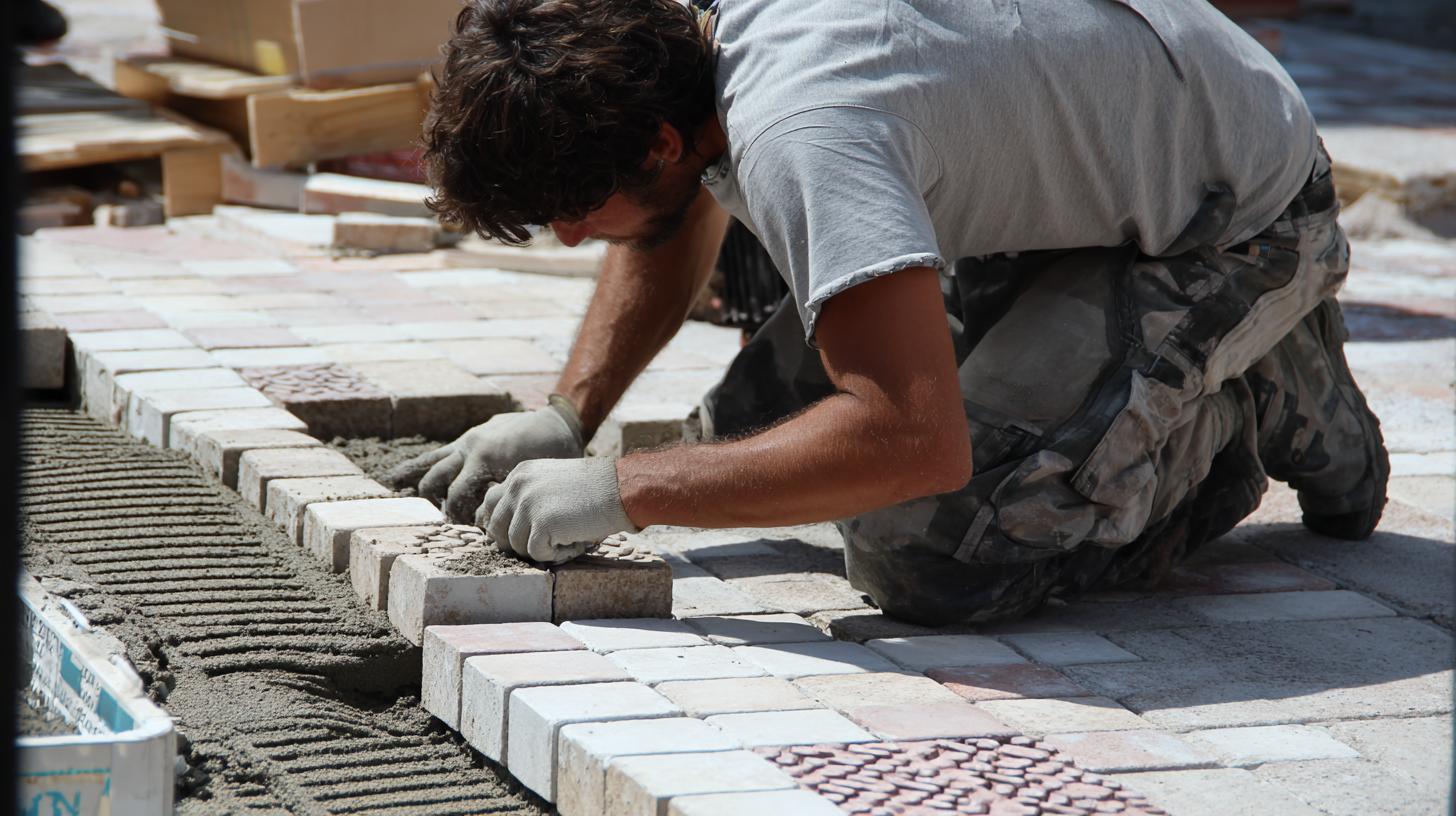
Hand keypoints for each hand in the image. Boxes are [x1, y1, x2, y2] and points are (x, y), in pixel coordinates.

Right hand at [382, 401, 583, 522]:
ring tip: (391, 495)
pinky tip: (393, 478)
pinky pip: (436, 455)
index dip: (456, 517)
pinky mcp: (465, 440)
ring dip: (416, 483)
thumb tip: (485, 519)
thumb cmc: (553, 454)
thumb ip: (508, 494)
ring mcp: (465, 443)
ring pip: (430, 466)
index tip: (461, 531)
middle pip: (436, 482)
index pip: (457, 496)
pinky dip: (415, 466)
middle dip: (436, 504)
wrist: (558, 422)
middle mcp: (469, 449)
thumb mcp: (533, 476)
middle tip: (441, 522)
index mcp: (486, 458)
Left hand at [479, 458, 637, 563]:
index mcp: (520, 474)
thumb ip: (529, 497)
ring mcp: (528, 504)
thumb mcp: (553, 482)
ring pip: (516, 545)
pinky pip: (536, 554)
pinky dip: (556, 555)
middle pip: (496, 527)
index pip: (490, 504)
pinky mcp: (541, 523)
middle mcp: (518, 486)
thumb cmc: (596, 489)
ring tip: (567, 539)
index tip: (512, 538)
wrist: (620, 488)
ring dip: (541, 550)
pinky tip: (574, 542)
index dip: (498, 525)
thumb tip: (509, 529)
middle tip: (541, 546)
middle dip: (514, 543)